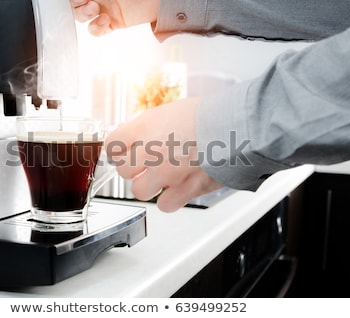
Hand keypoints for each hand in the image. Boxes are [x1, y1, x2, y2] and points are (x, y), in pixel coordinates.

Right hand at [70, 0, 159, 35]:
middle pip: (74, 4)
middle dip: (76, 3)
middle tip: (88, 1)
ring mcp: (103, 9)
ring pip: (81, 17)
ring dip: (83, 13)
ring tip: (95, 9)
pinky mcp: (112, 23)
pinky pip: (96, 31)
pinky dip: (96, 28)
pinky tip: (105, 21)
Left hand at [105, 98, 223, 211]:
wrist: (237, 125)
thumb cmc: (209, 114)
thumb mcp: (170, 110)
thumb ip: (149, 126)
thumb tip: (136, 135)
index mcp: (145, 127)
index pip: (112, 145)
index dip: (116, 150)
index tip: (120, 152)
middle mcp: (151, 151)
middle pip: (123, 170)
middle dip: (132, 168)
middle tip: (143, 165)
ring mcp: (167, 173)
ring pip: (139, 191)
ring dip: (147, 186)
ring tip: (158, 179)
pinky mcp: (185, 189)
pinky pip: (165, 205)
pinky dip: (169, 200)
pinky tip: (176, 190)